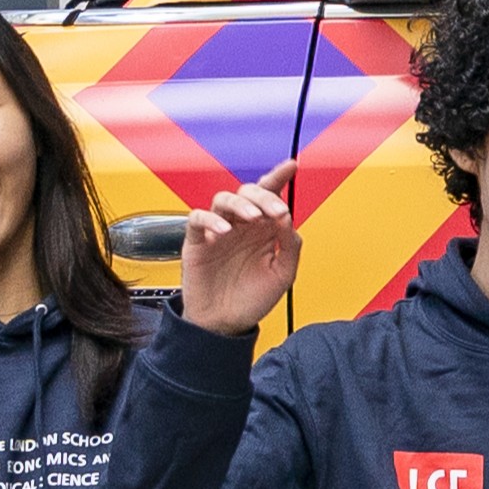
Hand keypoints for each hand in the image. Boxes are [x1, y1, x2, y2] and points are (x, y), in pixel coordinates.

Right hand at [176, 166, 304, 334]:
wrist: (225, 324)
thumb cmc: (251, 299)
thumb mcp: (282, 275)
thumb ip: (289, 246)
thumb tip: (288, 220)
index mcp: (263, 229)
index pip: (271, 196)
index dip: (279, 177)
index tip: (291, 165)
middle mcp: (241, 226)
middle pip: (249, 192)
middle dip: (264, 195)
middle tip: (275, 211)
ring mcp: (219, 231)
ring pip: (224, 199)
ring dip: (241, 204)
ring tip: (252, 218)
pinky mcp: (197, 241)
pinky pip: (198, 218)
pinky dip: (210, 220)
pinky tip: (223, 231)